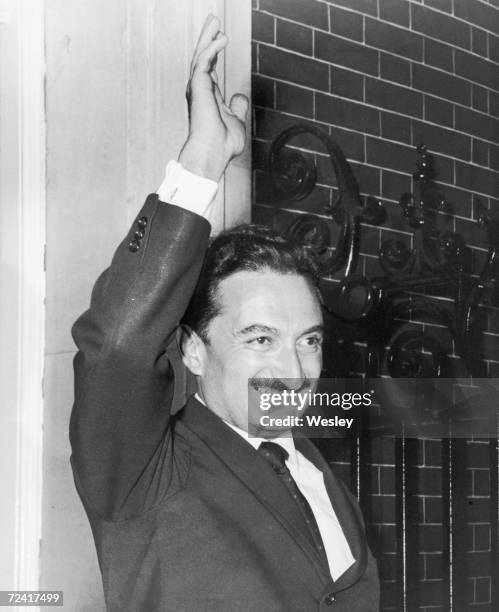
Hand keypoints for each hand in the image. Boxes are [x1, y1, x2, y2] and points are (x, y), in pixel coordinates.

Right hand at [178, 15, 248, 181]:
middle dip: (208, 39)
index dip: (214, 53)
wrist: (214, 153)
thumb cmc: (223, 145)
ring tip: (214, 21)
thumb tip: (240, 96)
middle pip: (203, 59)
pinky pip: (203, 62)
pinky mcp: (198, 88)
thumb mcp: (237, 121)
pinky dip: (212, 48)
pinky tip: (222, 38)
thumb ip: (238, 107)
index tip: (220, 38)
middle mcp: (201, 92)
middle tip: (213, 21)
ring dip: (208, 37)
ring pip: (201, 56)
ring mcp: (198, 89)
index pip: (210, 70)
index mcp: (209, 98)